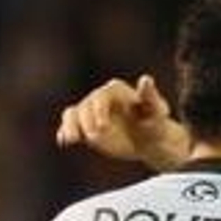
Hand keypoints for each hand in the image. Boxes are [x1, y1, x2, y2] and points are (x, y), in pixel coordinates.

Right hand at [56, 75, 189, 169]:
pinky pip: (70, 125)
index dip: (99, 109)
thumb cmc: (155, 122)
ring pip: (74, 113)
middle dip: (87, 121)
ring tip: (71, 139)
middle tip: (95, 136)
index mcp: (116, 90)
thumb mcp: (156, 111)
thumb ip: (150, 96)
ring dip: (70, 125)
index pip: (102, 96)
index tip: (102, 126)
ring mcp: (91, 111)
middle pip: (86, 106)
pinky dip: (66, 132)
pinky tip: (64, 142)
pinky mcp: (84, 125)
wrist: (148, 139)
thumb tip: (145, 79)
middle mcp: (100, 98)